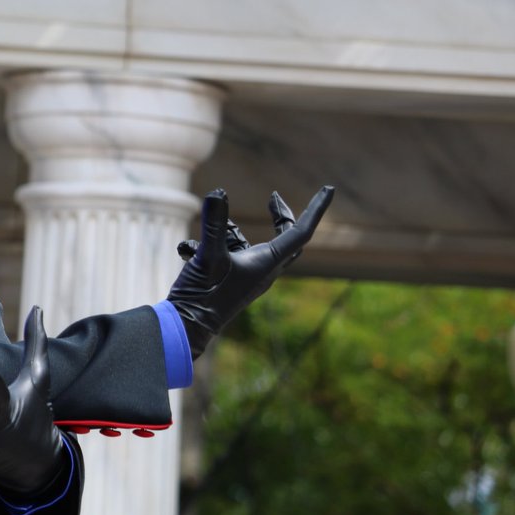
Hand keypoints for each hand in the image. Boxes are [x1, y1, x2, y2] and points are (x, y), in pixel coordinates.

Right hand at [168, 186, 333, 358]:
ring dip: (228, 231)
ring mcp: (248, 275)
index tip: (329, 188)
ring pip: (250, 243)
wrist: (187, 326)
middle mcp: (263, 269)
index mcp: (268, 263)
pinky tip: (186, 250)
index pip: (300, 231)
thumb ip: (214, 223)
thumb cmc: (203, 294)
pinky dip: (212, 245)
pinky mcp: (231, 279)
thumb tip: (218, 192)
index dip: (316, 208)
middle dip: (281, 216)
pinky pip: (229, 253)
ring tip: (204, 230)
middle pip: (287, 238)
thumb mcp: (207, 256)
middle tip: (273, 197)